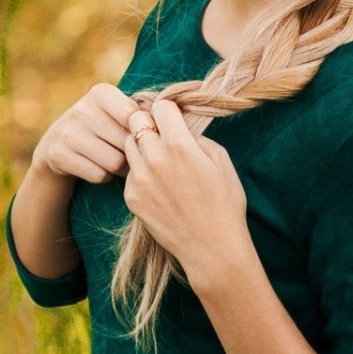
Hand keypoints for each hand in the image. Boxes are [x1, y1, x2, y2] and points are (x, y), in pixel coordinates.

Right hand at [33, 82, 145, 184]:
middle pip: (127, 142)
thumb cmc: (103, 126)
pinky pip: (99, 175)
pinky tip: (98, 166)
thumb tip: (171, 124)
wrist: (58, 142)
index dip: (143, 132)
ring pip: (115, 162)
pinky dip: (104, 176)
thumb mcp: (117, 112)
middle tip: (129, 153)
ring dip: (121, 168)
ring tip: (115, 159)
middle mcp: (82, 109)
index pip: (134, 116)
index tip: (142, 136)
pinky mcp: (59, 155)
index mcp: (101, 93)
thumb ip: (142, 114)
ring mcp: (69, 132)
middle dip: (133, 153)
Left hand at [119, 97, 254, 290]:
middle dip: (149, 123)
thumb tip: (180, 127)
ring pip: (128, 144)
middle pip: (136, 121)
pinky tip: (158, 185)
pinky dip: (140, 171)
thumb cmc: (224, 203)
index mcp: (180, 145)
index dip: (168, 111)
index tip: (173, 119)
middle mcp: (154, 158)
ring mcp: (139, 179)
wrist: (212, 247)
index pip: (159, 106)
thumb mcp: (221, 160)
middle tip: (162, 135)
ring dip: (142, 145)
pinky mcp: (132, 197)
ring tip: (160, 160)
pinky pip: (129, 172)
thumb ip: (196, 136)